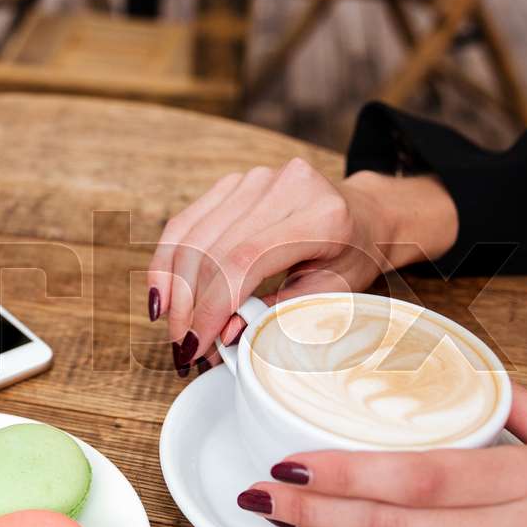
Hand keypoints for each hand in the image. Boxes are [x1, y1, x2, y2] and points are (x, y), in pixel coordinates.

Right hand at [146, 161, 457, 374]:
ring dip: (173, 289)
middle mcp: (283, 187)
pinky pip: (185, 223)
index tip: (199, 346)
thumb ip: (278, 314)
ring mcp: (253, 179)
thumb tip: (224, 336)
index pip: (244, 260)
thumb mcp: (331, 294)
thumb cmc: (352, 256)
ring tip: (174, 329)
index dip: (212, 307)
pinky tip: (163, 295)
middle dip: (189, 306)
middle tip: (184, 347)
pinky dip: (168, 262)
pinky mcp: (231, 184)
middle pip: (212, 250)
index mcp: (319, 216)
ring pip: (191, 237)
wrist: (363, 214)